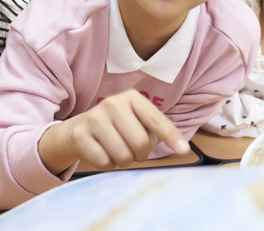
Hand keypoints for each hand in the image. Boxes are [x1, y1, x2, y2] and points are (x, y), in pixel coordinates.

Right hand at [39, 90, 189, 173]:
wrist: (79, 129)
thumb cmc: (116, 127)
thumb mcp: (135, 121)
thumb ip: (153, 130)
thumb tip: (176, 146)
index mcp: (131, 98)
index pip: (156, 120)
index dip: (171, 136)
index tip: (184, 150)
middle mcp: (113, 103)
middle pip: (140, 143)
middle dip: (140, 155)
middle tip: (132, 151)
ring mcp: (95, 118)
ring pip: (123, 156)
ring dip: (123, 161)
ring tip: (115, 150)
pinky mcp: (80, 135)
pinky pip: (105, 163)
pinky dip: (107, 165)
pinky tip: (101, 153)